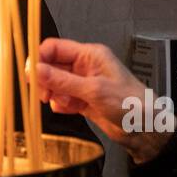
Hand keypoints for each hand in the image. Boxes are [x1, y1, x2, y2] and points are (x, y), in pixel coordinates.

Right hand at [34, 38, 167, 162]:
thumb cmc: (131, 103)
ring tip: (64, 103)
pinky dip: (61, 105)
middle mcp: (85, 67)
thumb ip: (63, 80)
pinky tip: (71, 110)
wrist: (145, 129)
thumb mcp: (94, 90)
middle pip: (52, 66)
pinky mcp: (83, 100)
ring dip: (54, 94)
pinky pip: (62, 99)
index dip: (40, 58)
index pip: (55, 48)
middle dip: (45, 80)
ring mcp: (83, 84)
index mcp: (89, 55)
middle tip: (42, 93)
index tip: (31, 74)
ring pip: (55, 84)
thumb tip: (37, 70)